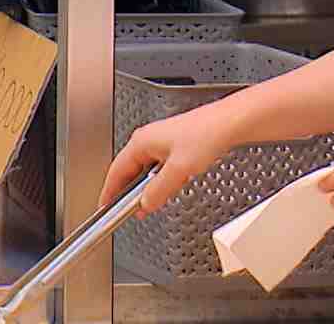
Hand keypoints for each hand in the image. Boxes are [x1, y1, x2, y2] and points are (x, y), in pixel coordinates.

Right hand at [101, 105, 236, 213]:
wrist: (230, 122)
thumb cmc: (206, 134)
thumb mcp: (179, 170)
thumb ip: (159, 190)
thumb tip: (145, 204)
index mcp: (141, 142)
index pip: (116, 171)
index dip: (109, 191)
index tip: (104, 207)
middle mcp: (148, 140)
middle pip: (129, 171)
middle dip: (127, 192)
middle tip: (124, 211)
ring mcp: (161, 142)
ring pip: (145, 171)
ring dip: (145, 189)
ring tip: (146, 205)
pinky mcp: (175, 146)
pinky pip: (158, 168)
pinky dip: (159, 182)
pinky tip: (167, 190)